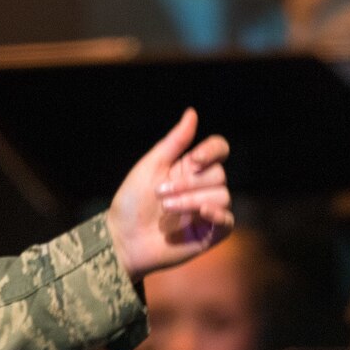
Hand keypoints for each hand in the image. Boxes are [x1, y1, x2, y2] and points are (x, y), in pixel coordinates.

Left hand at [106, 108, 231, 279]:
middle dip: (190, 183)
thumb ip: (175, 141)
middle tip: (160, 193)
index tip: (193, 159)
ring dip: (192, 200)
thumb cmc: (132, 201)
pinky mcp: (209, 234)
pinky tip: (200, 214)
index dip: (212, 151)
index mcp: (190, 168)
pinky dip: (217, 215)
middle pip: (218, 174)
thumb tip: (192, 112)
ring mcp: (207, 211)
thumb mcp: (151, 166)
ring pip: (222, 196)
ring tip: (166, 209)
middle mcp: (202, 187)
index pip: (219, 150)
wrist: (122, 238)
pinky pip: (227, 221)